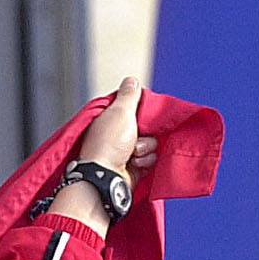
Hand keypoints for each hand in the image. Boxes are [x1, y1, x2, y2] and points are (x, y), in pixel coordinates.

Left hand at [47, 76, 156, 234]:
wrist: (106, 179)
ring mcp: (125, 151)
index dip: (141, 111)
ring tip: (132, 154)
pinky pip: (151, 158)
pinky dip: (145, 161)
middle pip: (146, 125)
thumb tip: (131, 80)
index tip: (142, 115)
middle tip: (135, 137)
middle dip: (145, 133)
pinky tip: (135, 164)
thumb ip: (128, 95)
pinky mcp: (134, 166)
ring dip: (146, 148)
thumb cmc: (109, 145)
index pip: (133, 108)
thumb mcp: (120, 112)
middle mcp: (117, 134)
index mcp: (110, 119)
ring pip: (151, 142)